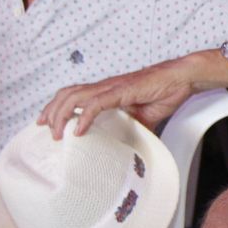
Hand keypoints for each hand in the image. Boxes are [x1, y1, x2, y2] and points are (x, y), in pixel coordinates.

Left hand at [39, 56, 205, 137]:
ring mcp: (112, 88)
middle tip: (46, 130)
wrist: (182, 78)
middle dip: (51, 112)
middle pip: (66, 94)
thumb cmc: (165, 91)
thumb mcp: (144, 118)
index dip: (56, 107)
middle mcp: (105, 87)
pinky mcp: (122, 91)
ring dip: (61, 115)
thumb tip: (131, 148)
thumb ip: (132, 129)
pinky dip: (84, 117)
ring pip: (74, 97)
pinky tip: (79, 130)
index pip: (73, 94)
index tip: (46, 123)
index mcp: (107, 91)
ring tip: (58, 133)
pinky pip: (96, 104)